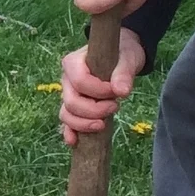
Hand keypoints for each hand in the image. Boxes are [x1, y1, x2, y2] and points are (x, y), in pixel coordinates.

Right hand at [60, 26, 147, 144]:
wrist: (121, 56)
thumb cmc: (122, 53)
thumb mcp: (127, 58)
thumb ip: (124, 73)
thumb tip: (121, 91)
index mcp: (73, 63)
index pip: (80, 82)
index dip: (98, 92)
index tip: (116, 92)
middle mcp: (66, 80)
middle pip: (71, 102)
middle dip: (93, 110)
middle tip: (115, 107)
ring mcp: (68, 95)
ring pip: (66, 114)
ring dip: (84, 124)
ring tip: (103, 125)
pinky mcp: (74, 108)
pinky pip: (66, 123)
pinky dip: (70, 132)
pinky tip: (74, 142)